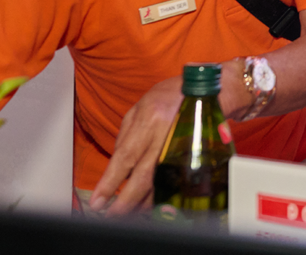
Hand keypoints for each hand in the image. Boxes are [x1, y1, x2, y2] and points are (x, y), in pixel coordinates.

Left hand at [89, 76, 184, 215]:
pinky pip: (176, 180)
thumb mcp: (140, 106)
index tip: (98, 200)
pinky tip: (153, 204)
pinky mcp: (193, 154)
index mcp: (149, 119)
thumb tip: (116, 164)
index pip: (125, 157)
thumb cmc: (172, 94)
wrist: (208, 91)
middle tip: (113, 215)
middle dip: (126, 201)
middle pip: (144, 176)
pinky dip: (163, 194)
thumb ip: (125, 135)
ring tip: (129, 214)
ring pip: (161, 182)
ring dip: (144, 202)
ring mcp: (182, 146)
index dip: (110, 182)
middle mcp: (165, 135)